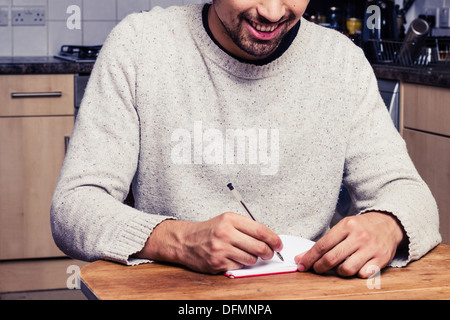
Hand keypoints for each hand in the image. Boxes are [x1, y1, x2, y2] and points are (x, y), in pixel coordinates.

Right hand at [135, 212, 282, 273]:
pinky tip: (232, 258)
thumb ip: (246, 226)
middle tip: (270, 253)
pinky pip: (239, 267)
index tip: (279, 244)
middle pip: (258, 247)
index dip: (273, 239)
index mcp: (230, 219)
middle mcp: (225, 233)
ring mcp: (221, 249)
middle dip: (268, 252)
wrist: (185, 241)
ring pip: (251, 259)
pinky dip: (239, 264)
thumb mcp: (226, 220)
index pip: (260, 230)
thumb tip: (269, 238)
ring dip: (253, 259)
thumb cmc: (208, 230)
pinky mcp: (217, 263)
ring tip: (246, 254)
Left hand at [295, 211, 405, 277]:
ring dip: (338, 272)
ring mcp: (371, 248)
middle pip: (332, 258)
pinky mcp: (381, 258)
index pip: (322, 245)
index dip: (310, 257)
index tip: (302, 264)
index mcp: (347, 225)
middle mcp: (359, 236)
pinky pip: (363, 274)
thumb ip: (325, 242)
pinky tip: (354, 267)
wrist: (389, 223)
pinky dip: (356, 274)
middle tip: (316, 269)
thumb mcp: (343, 227)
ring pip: (347, 269)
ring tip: (337, 267)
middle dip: (319, 267)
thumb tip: (303, 257)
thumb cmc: (361, 226)